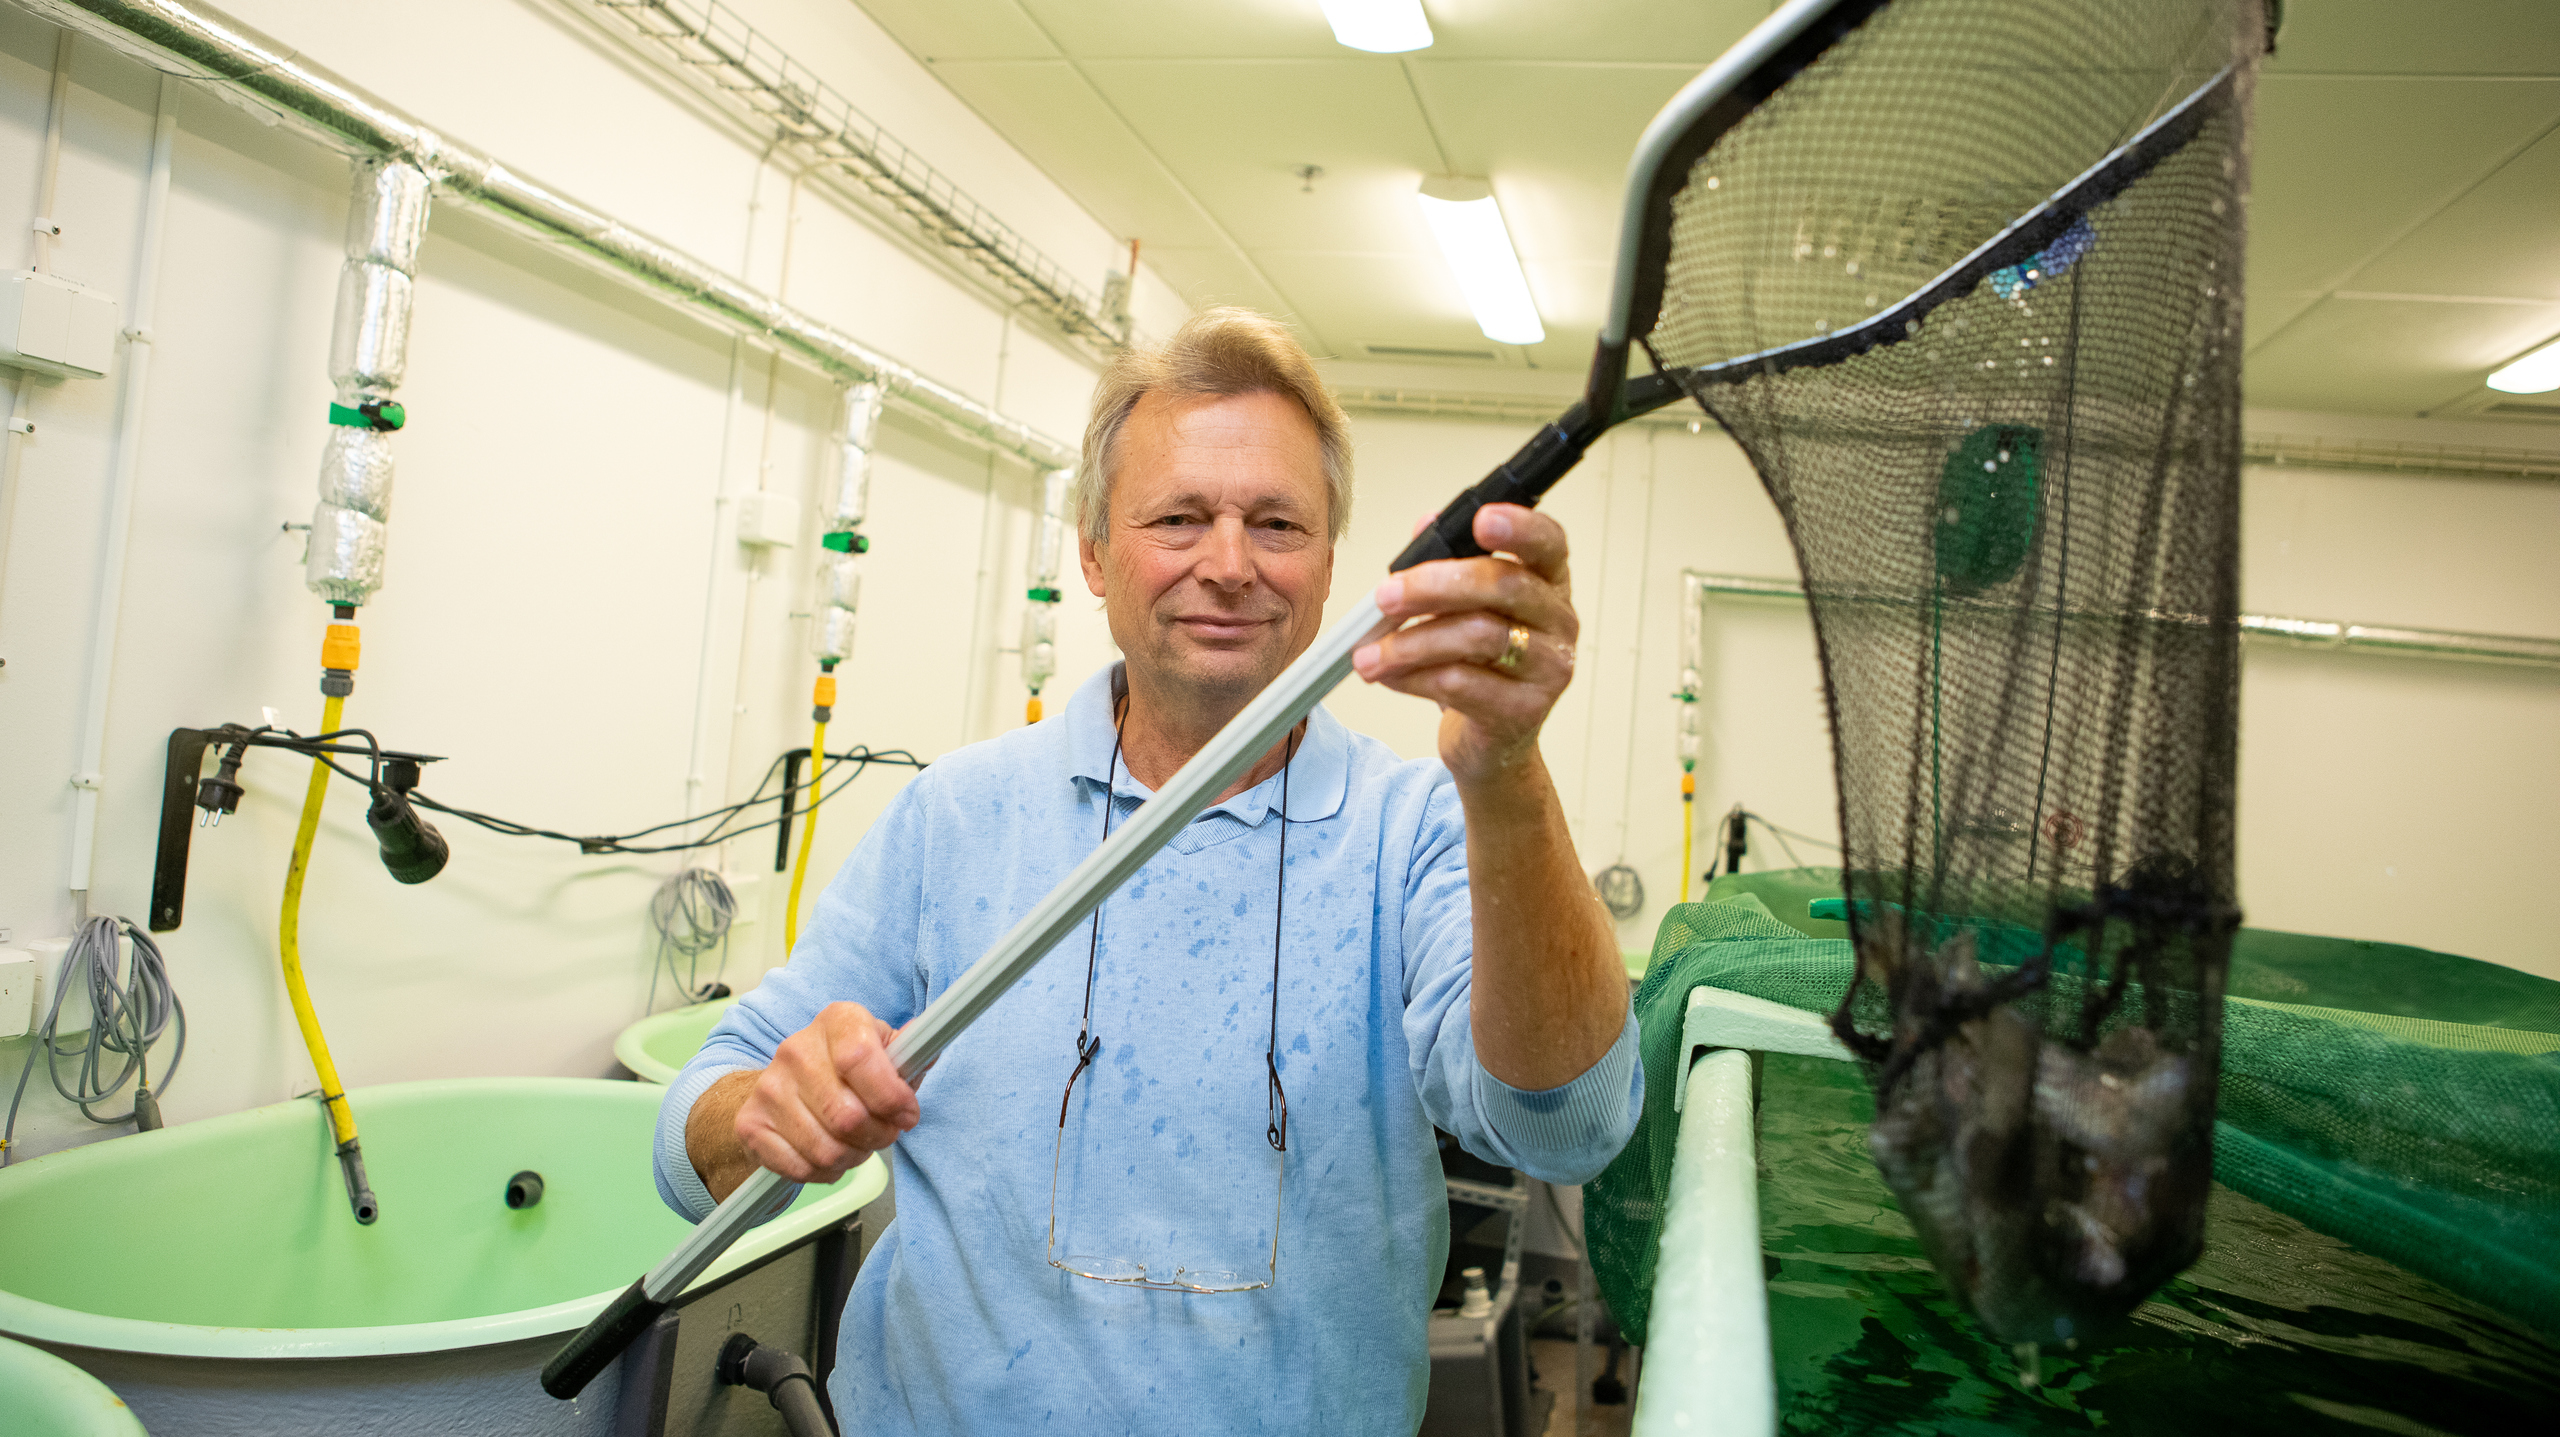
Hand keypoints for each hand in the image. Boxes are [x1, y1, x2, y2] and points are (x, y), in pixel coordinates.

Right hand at [696, 1002, 918, 1197]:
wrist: (784, 1087)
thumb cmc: (847, 1071)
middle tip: (884, 1134)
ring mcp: (769, 1087)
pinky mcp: (751, 1124)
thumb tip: (927, 1042)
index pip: (860, 1057)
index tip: (907, 1114)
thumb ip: (909, 1054)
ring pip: (826, 1148)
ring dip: (853, 1156)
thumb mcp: (884, 1051)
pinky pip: (800, 1167)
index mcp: (837, 1022)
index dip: (891, 1096)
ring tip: (857, 1144)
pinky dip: (825, 1172)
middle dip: (879, 1136)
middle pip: (847, 1115)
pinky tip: (829, 1155)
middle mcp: (796, 1049)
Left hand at [1351, 503, 1576, 785]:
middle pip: (1505, 585)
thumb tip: (1425, 526)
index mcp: (1548, 581)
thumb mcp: (1464, 606)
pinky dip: (1413, 678)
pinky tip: (1388, 676)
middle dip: (1434, 585)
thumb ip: (1448, 561)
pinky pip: (1462, 684)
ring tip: (1369, 653)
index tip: (1480, 518)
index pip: (1548, 542)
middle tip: (1385, 596)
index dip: (1521, 526)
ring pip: (1478, 636)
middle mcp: (1558, 620)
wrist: (1492, 738)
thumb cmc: (1480, 662)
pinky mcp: (1524, 711)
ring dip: (1411, 643)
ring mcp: (1548, 668)